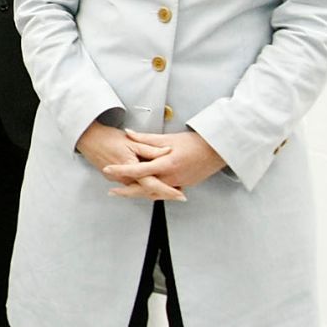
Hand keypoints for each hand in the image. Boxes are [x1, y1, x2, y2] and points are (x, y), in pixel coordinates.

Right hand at [75, 122, 182, 201]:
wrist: (87, 138)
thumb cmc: (107, 137)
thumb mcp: (131, 141)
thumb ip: (150, 148)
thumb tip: (167, 150)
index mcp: (130, 167)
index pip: (153, 184)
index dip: (168, 190)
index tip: (179, 194)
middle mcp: (123, 178)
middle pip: (147, 192)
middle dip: (164, 195)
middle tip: (178, 195)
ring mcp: (118, 180)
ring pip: (140, 190)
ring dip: (154, 192)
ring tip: (169, 191)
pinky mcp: (114, 179)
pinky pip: (132, 186)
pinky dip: (143, 187)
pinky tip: (151, 186)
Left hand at [103, 130, 226, 199]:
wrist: (217, 151)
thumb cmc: (195, 142)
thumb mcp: (168, 138)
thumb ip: (146, 138)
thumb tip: (128, 133)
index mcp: (166, 164)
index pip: (138, 169)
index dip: (121, 170)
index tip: (108, 169)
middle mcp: (171, 177)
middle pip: (144, 188)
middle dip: (126, 191)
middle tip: (112, 191)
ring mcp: (178, 184)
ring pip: (154, 193)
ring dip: (139, 194)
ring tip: (124, 192)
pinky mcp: (184, 186)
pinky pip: (165, 193)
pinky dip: (153, 193)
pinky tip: (145, 191)